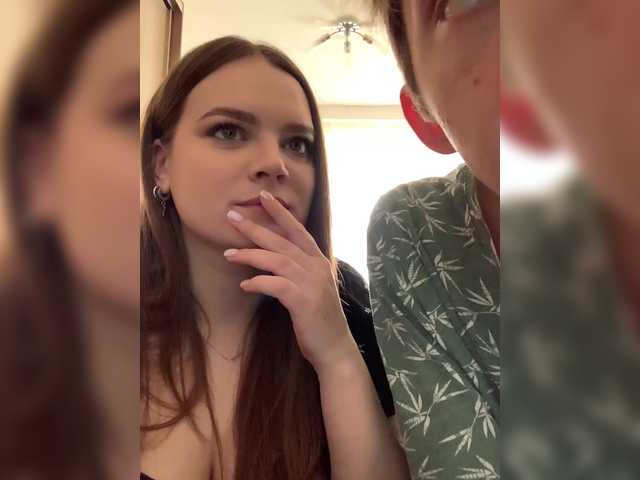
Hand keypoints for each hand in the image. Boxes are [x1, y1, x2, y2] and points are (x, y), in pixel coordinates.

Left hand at [224, 190, 357, 371]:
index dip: (280, 213)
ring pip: (276, 259)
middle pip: (282, 240)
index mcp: (319, 261)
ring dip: (250, 254)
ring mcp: (311, 283)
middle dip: (255, 227)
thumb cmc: (319, 320)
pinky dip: (258, 282)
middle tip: (232, 216)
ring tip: (228, 253)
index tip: (263, 197)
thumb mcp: (311, 288)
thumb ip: (298, 272)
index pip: (298, 230)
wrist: (334, 348)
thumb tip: (271, 261)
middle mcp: (316, 267)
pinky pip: (275, 285)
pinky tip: (244, 284)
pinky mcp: (303, 300)